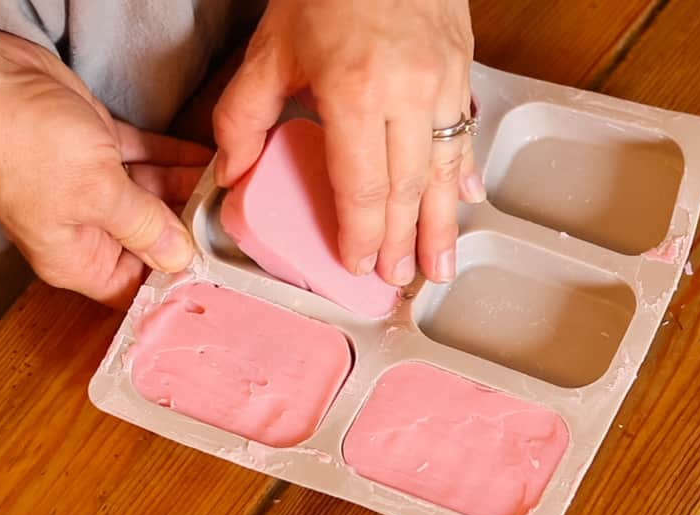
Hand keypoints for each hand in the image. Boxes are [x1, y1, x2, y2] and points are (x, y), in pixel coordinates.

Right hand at [0, 33, 209, 307]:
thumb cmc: (21, 145)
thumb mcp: (97, 193)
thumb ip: (145, 227)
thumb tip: (180, 259)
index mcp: (75, 258)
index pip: (136, 286)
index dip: (176, 282)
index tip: (220, 272)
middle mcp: (84, 228)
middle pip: (150, 241)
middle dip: (191, 231)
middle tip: (235, 223)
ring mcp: (90, 186)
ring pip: (152, 196)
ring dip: (188, 190)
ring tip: (232, 188)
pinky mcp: (96, 147)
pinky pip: (144, 160)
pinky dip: (173, 157)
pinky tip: (208, 160)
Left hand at [213, 0, 481, 286]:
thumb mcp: (271, 47)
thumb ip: (244, 114)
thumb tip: (234, 172)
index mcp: (356, 93)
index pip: (363, 186)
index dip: (362, 234)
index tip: (358, 264)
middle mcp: (407, 93)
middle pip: (409, 190)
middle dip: (404, 243)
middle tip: (399, 282)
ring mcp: (441, 80)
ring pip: (445, 169)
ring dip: (442, 223)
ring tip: (440, 266)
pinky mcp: (461, 66)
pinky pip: (464, 131)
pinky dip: (464, 170)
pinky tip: (466, 198)